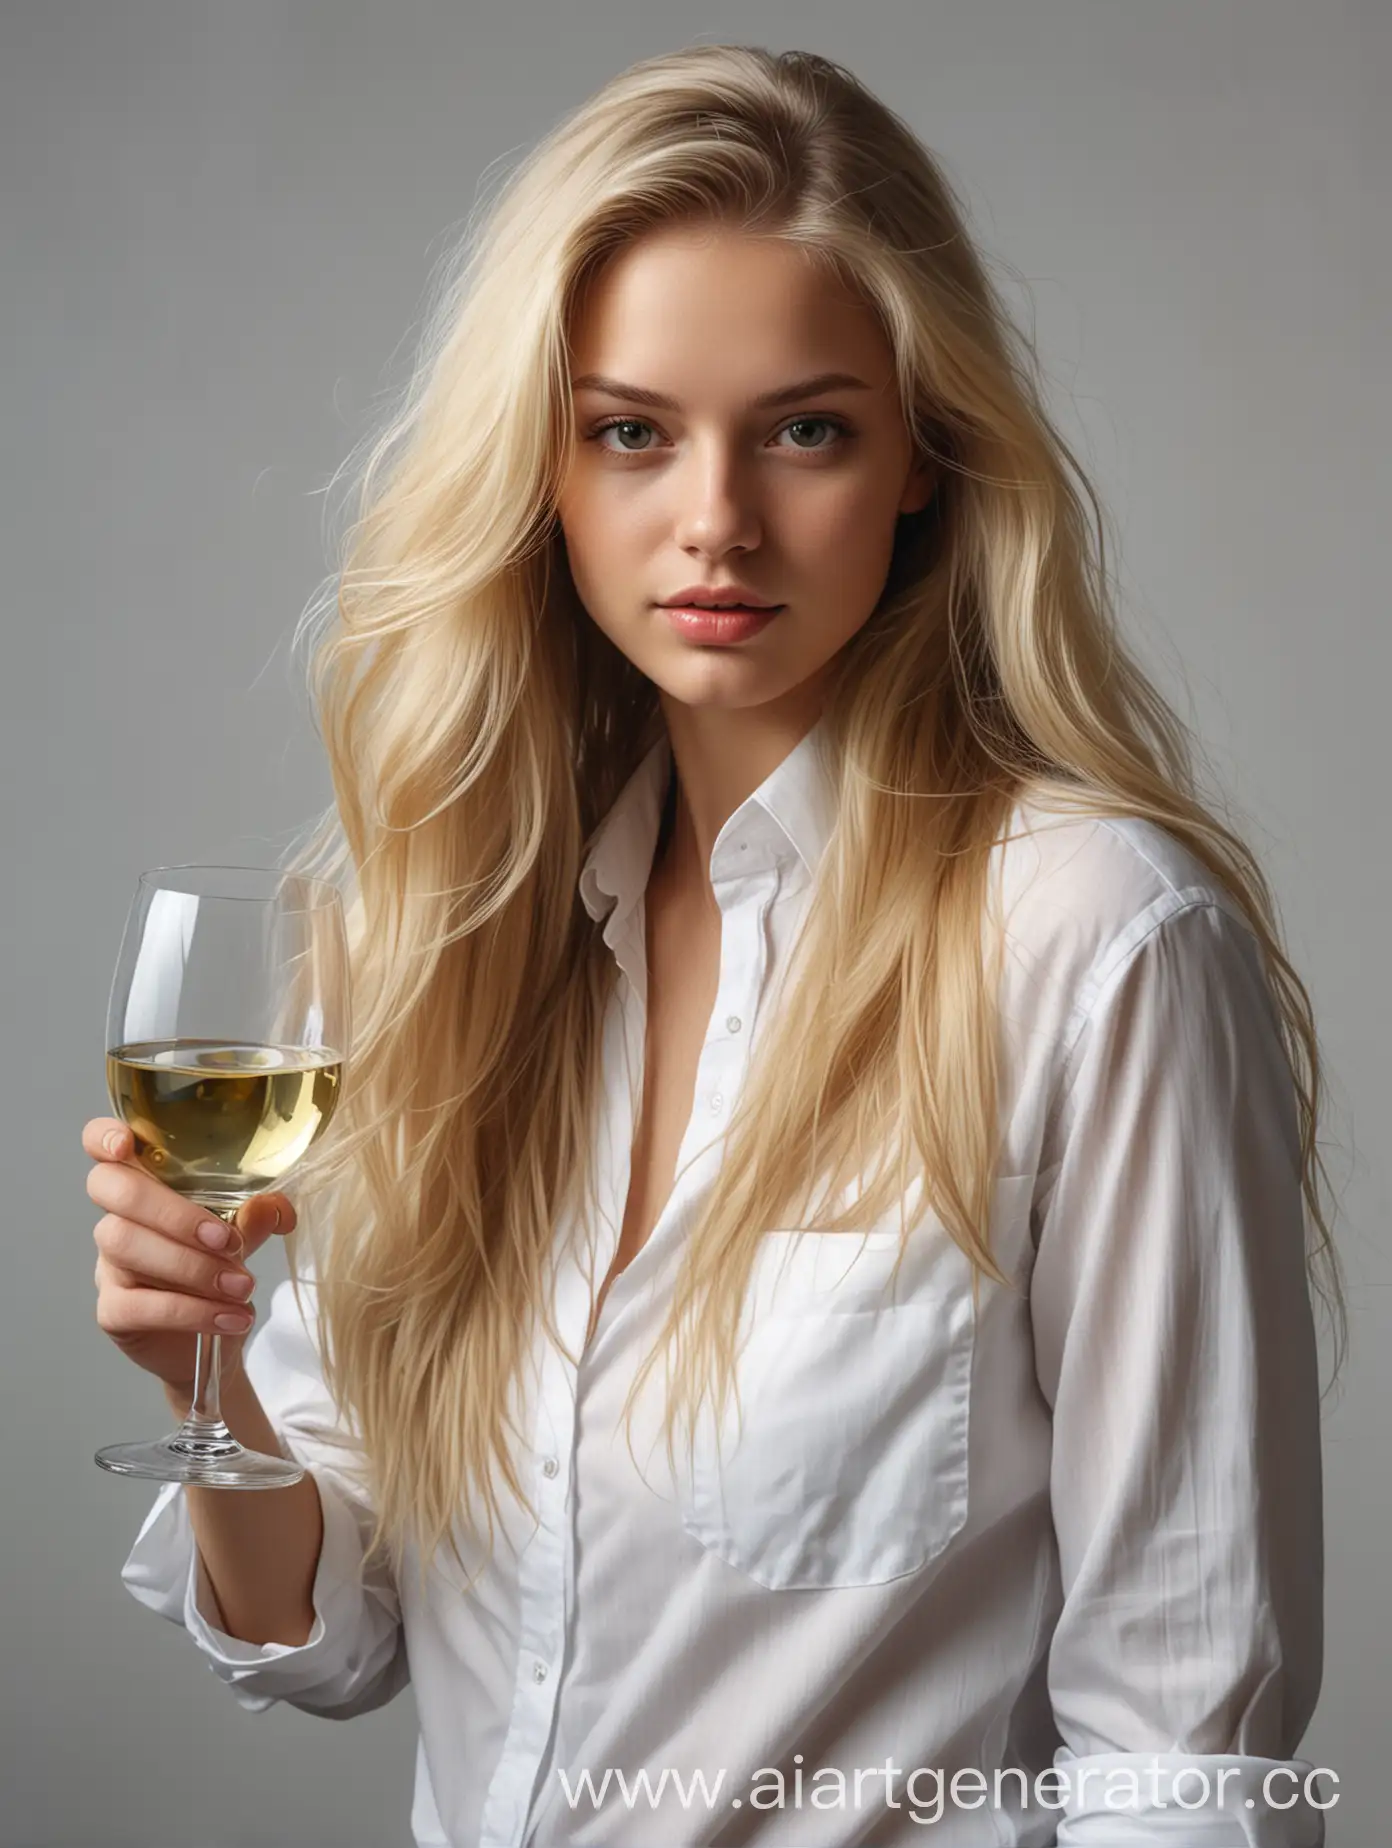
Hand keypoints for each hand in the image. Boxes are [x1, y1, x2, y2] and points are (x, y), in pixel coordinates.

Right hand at [85, 1117, 295, 1393]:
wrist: (211, 1343)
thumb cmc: (216, 1274)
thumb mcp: (241, 1240)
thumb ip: (252, 1218)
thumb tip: (274, 1208)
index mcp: (145, 1189)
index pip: (102, 1150)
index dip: (103, 1137)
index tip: (127, 1142)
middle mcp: (118, 1221)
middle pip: (115, 1192)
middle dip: (173, 1211)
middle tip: (227, 1241)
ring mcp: (109, 1267)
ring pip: (126, 1245)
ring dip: (192, 1266)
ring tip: (242, 1287)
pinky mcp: (112, 1311)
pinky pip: (139, 1305)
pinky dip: (193, 1311)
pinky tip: (232, 1317)